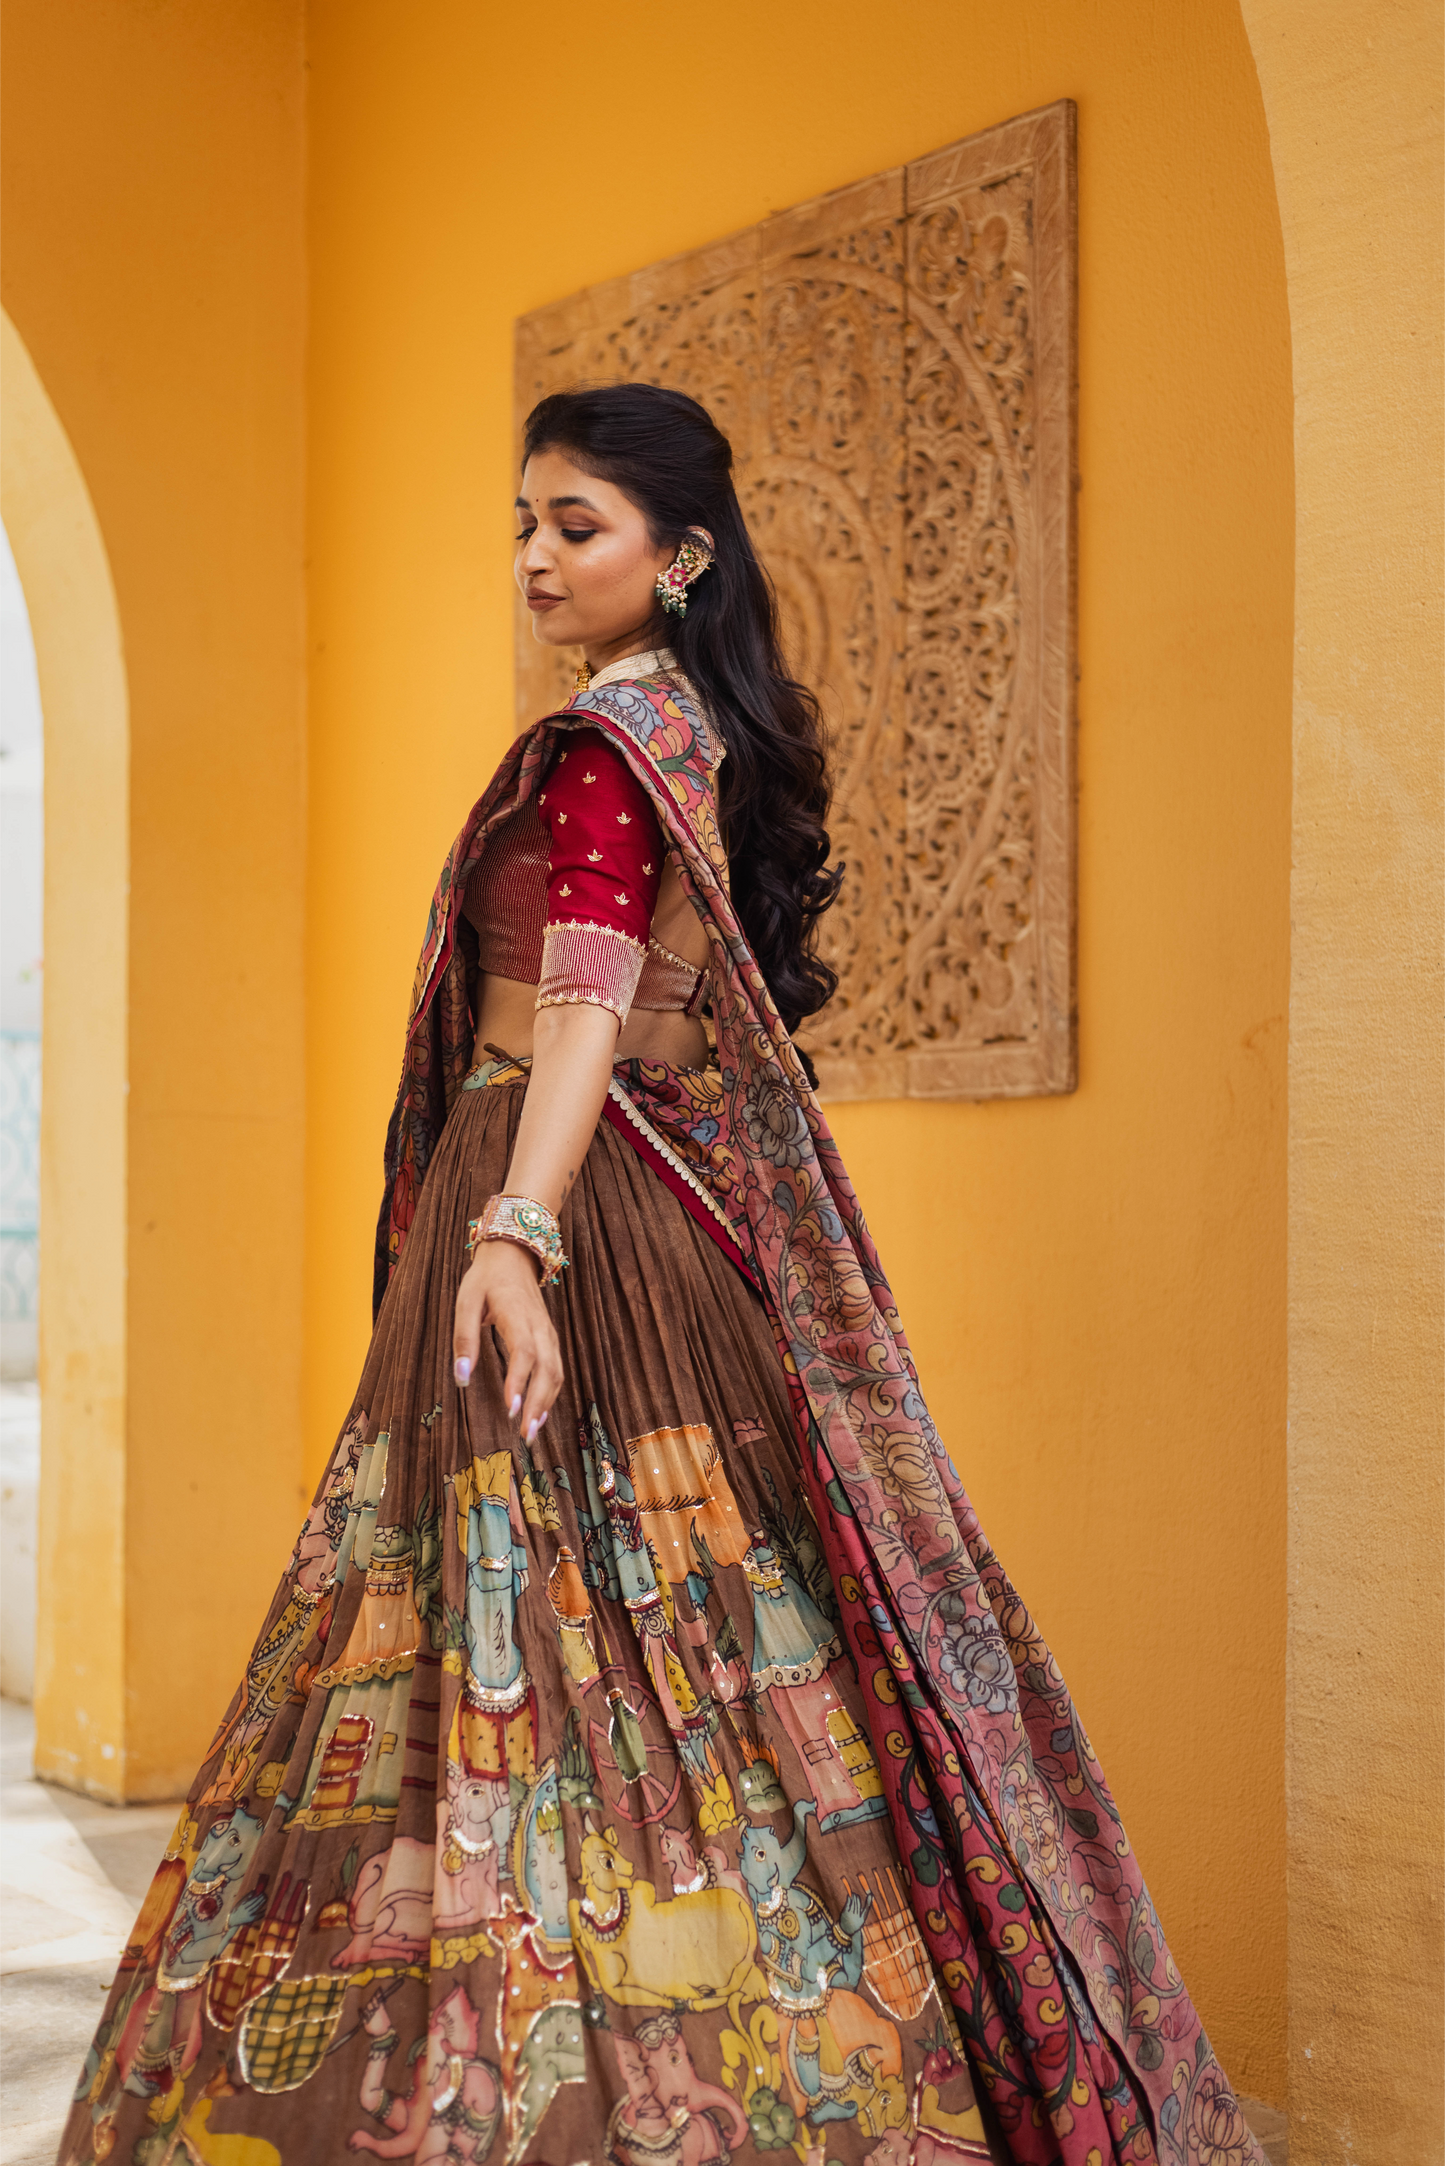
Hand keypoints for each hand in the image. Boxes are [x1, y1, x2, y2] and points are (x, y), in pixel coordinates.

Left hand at [452, 1237, 561, 1440]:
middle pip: (547, 1369)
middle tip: (525, 1435)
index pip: (524, 1352)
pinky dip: (551, 1393)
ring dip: (547, 1403)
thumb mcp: (465, 1301)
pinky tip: (540, 1412)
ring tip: (533, 1431)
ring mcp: (548, 1333)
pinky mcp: (549, 1338)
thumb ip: (464, 1338)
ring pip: (556, 1372)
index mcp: (518, 1315)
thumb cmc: (485, 1279)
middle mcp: (539, 1327)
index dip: (520, 1381)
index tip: (511, 1408)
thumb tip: (461, 1378)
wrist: (513, 1255)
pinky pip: (557, 1368)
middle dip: (538, 1404)